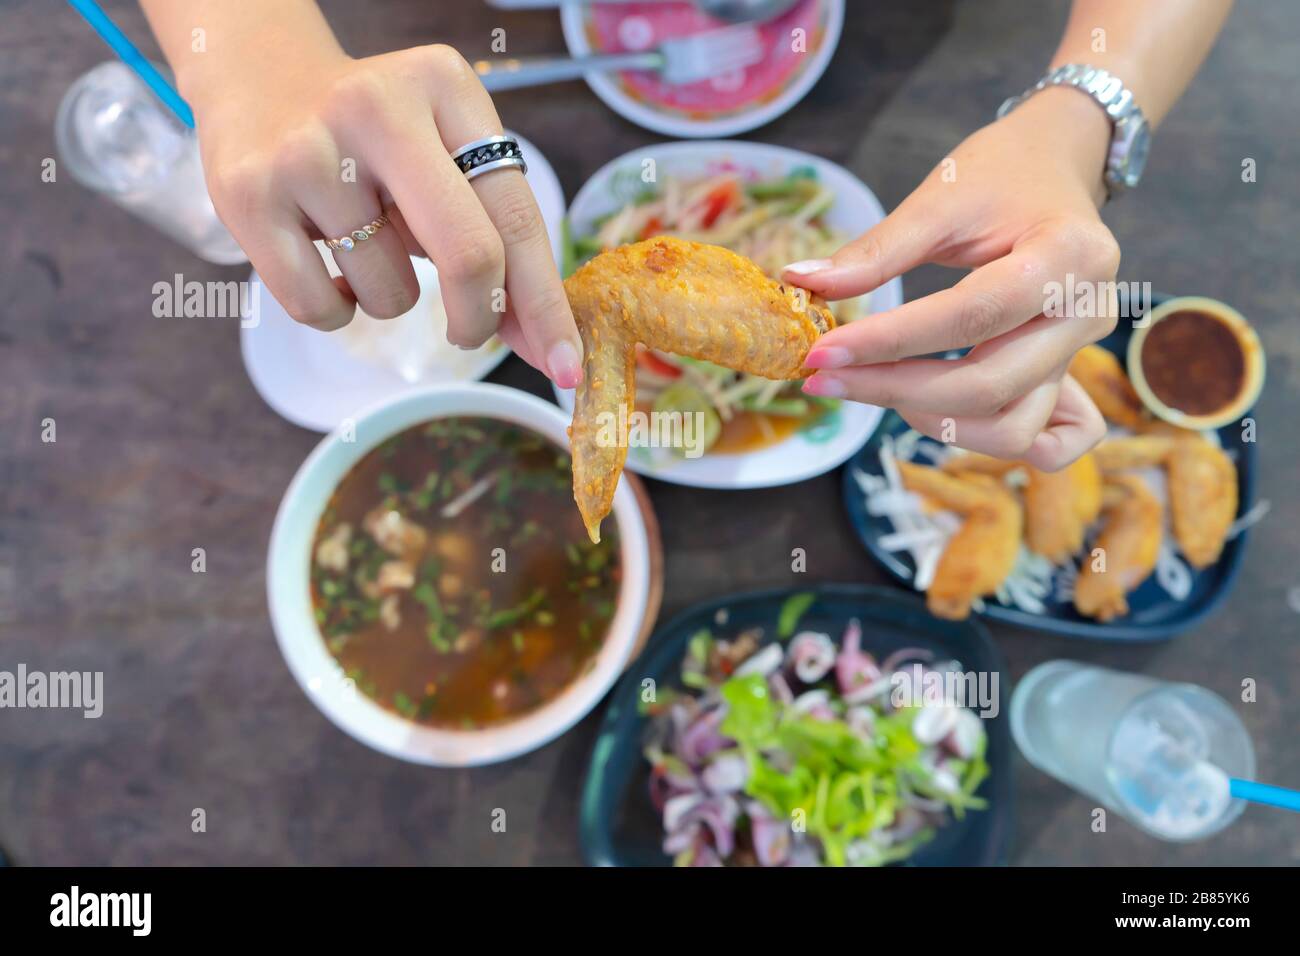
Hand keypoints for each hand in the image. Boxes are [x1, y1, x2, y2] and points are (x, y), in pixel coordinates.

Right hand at [189, 43, 581, 385]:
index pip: (517, 216)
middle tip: (472, 336)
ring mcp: (309, 151)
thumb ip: (496, 236)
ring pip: (391, 294)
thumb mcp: (445, 154)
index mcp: (446, 89)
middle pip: (470, 255)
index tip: (565, 365)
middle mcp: (379, 108)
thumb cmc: (377, 139)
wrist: (257, 79)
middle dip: (481, 321)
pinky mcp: (249, 195)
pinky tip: (325, 260)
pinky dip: (337, 310)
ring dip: (392, 300)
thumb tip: (545, 345)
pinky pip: (321, 309)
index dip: (547, 303)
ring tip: (365, 245)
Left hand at [783, 87, 1119, 469]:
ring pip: (1013, 428)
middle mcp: (1086, 313)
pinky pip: (1050, 442)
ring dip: (935, 421)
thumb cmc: (999, 175)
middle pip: (989, 386)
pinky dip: (993, 440)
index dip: (889, 342)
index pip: (970, 316)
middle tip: (826, 378)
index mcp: (1068, 255)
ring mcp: (1083, 352)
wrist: (1056, 164)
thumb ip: (875, 251)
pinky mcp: (1073, 375)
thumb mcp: (938, 199)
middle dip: (894, 390)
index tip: (822, 352)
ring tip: (879, 387)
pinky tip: (939, 413)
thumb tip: (802, 282)